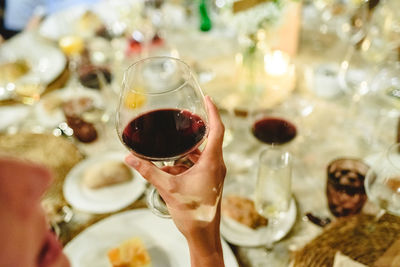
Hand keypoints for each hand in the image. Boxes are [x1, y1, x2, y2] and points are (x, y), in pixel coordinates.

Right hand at [125, 96, 225, 266]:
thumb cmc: (192, 213)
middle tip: (182, 118)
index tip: (207, 98)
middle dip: (195, 129)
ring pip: (202, 153)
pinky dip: (186, 162)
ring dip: (187, 150)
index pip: (217, 130)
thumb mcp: (168, 188)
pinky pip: (199, 164)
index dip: (213, 112)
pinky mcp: (209, 180)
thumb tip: (130, 158)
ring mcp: (214, 173)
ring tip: (171, 145)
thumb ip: (148, 172)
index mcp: (211, 162)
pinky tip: (169, 167)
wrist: (203, 235)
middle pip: (209, 138)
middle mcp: (216, 165)